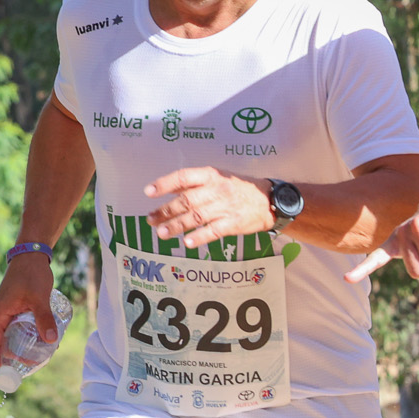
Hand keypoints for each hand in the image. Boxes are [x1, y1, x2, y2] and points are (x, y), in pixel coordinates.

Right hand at [0, 252, 55, 366]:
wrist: (31, 253)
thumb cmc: (32, 273)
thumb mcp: (39, 298)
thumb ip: (44, 318)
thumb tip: (51, 341)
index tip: (5, 371)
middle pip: (1, 339)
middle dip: (13, 353)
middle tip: (31, 363)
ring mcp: (5, 307)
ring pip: (10, 331)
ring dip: (21, 342)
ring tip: (39, 350)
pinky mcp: (13, 303)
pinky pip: (15, 322)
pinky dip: (24, 331)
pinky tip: (40, 334)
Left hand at [144, 167, 275, 249]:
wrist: (270, 199)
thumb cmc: (240, 188)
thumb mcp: (220, 177)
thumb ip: (196, 183)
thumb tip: (169, 189)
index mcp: (212, 175)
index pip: (184, 177)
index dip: (165, 184)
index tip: (148, 192)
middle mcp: (217, 189)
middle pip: (186, 200)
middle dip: (166, 211)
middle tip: (150, 220)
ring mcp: (226, 206)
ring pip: (196, 216)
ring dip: (177, 226)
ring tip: (162, 233)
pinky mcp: (234, 222)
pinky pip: (213, 230)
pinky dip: (199, 237)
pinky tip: (187, 243)